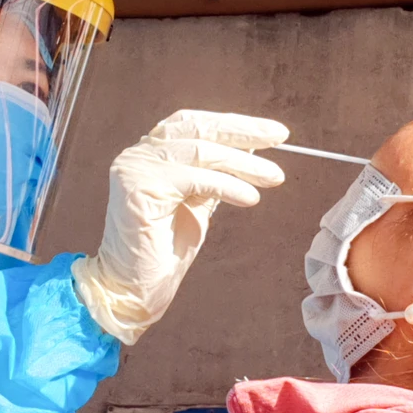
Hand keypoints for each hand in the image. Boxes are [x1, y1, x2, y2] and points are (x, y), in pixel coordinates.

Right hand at [72, 110, 288, 344]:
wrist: (133, 287)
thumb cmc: (164, 251)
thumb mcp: (197, 204)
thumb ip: (215, 175)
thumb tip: (250, 149)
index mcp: (150, 153)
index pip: (195, 124)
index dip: (233, 124)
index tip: (272, 132)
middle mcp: (138, 154)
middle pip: (197, 128)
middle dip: (243, 130)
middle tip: (279, 137)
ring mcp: (135, 168)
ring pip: (200, 151)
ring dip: (243, 163)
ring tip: (274, 176)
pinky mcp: (138, 187)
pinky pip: (195, 178)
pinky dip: (228, 186)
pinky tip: (250, 198)